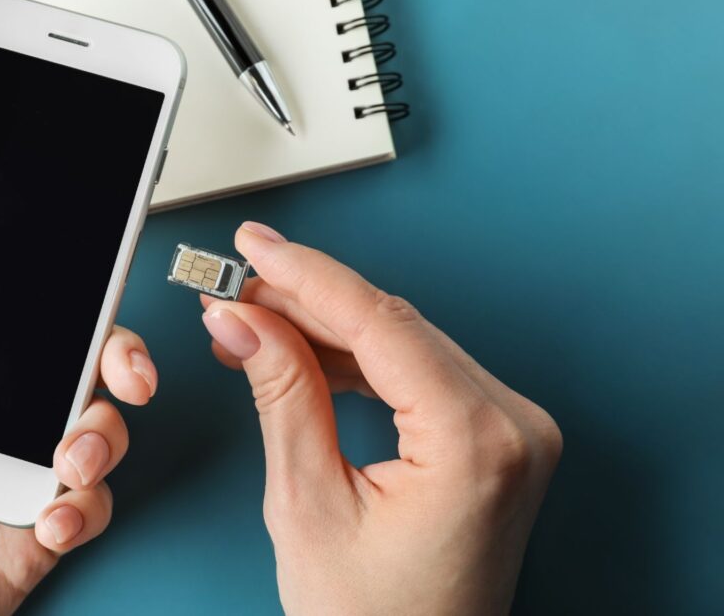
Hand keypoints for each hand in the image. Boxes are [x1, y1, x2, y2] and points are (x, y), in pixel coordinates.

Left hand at [0, 264, 158, 614]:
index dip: (41, 309)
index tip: (74, 297)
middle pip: (63, 376)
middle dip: (114, 360)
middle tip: (128, 375)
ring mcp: (3, 489)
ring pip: (90, 435)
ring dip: (103, 436)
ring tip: (72, 460)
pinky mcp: (27, 544)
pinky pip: (84, 509)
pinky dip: (85, 509)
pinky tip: (53, 523)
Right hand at [200, 223, 562, 615]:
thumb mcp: (308, 504)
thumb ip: (282, 395)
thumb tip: (247, 322)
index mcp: (475, 444)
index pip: (379, 324)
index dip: (306, 276)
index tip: (256, 248)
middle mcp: (512, 426)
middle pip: (393, 325)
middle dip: (307, 301)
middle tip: (239, 290)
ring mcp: (512, 430)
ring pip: (405, 342)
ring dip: (327, 328)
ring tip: (256, 325)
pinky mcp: (496, 437)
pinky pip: (420, 373)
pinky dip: (360, 360)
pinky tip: (305, 354)